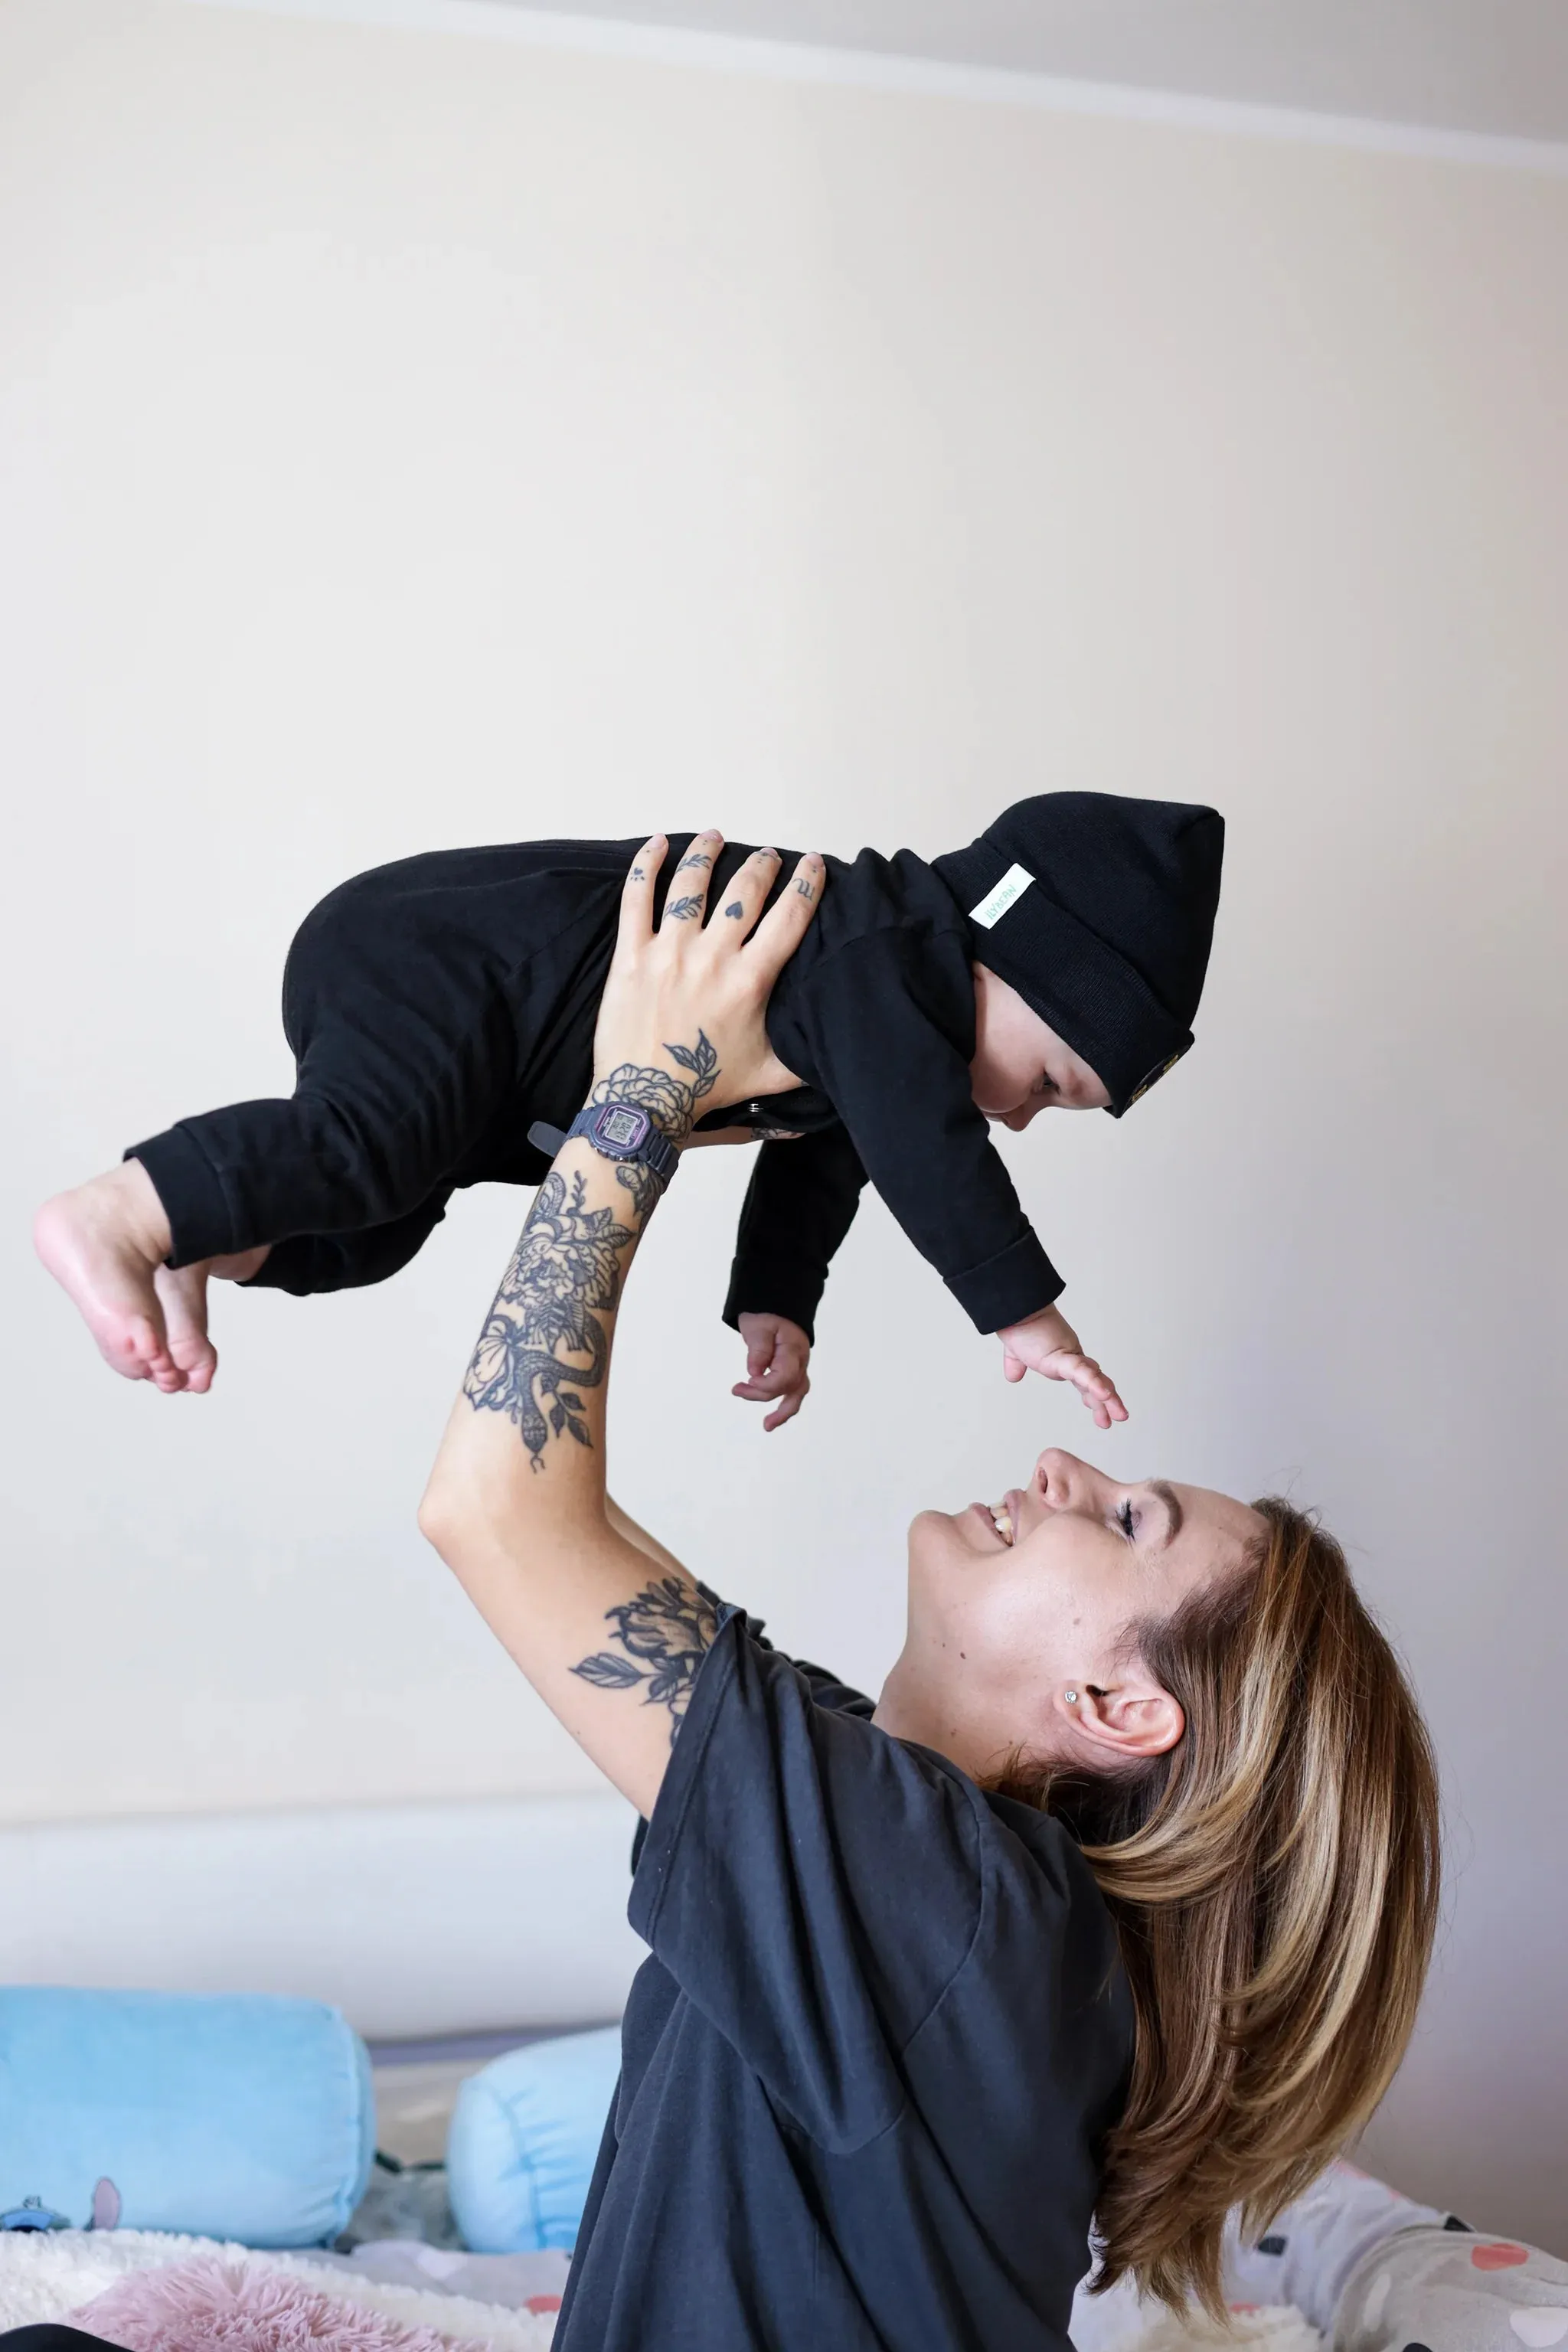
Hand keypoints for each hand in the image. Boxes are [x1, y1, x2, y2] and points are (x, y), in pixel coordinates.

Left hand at [591, 832, 822, 1132]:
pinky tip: (658, 844)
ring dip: (707, 853)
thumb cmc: (705, 1087)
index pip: (789, 917)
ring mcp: (670, 951)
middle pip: (745, 891)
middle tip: (768, 855)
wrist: (645, 1099)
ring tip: (715, 838)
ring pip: (692, 885)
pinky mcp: (633, 955)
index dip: (806, 884)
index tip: (813, 864)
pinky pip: (638, 897)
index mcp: (750, 980)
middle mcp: (713, 956)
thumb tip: (836, 1049)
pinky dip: (648, 865)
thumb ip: (804, 1058)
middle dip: (762, 865)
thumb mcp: (768, 1074)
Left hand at [733, 1312, 811, 1430]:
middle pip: (789, 1388)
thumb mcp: (758, 1325)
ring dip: (783, 1412)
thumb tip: (755, 1373)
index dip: (766, 1384)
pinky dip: (781, 1403)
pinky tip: (771, 1414)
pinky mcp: (792, 1370)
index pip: (785, 1376)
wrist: (777, 1305)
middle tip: (737, 1390)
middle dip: (763, 1395)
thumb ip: (759, 1349)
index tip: (748, 1380)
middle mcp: (800, 1361)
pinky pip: (791, 1390)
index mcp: (793, 1349)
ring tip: (767, 1426)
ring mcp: (799, 1366)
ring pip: (796, 1394)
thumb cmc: (767, 1312)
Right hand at [995, 1303, 1128, 1430]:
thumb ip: (1017, 1365)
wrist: (1015, 1311)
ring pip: (1095, 1380)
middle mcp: (1071, 1358)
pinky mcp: (1063, 1355)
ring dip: (1109, 1399)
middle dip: (1108, 1403)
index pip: (1085, 1381)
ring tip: (1120, 1415)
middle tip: (1119, 1417)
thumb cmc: (1018, 1326)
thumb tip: (1013, 1376)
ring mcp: (1070, 1356)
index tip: (1101, 1414)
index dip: (1094, 1396)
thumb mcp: (1016, 1354)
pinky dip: (1094, 1384)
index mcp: (1063, 1360)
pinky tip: (1105, 1396)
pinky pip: (1081, 1372)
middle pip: (1096, 1383)